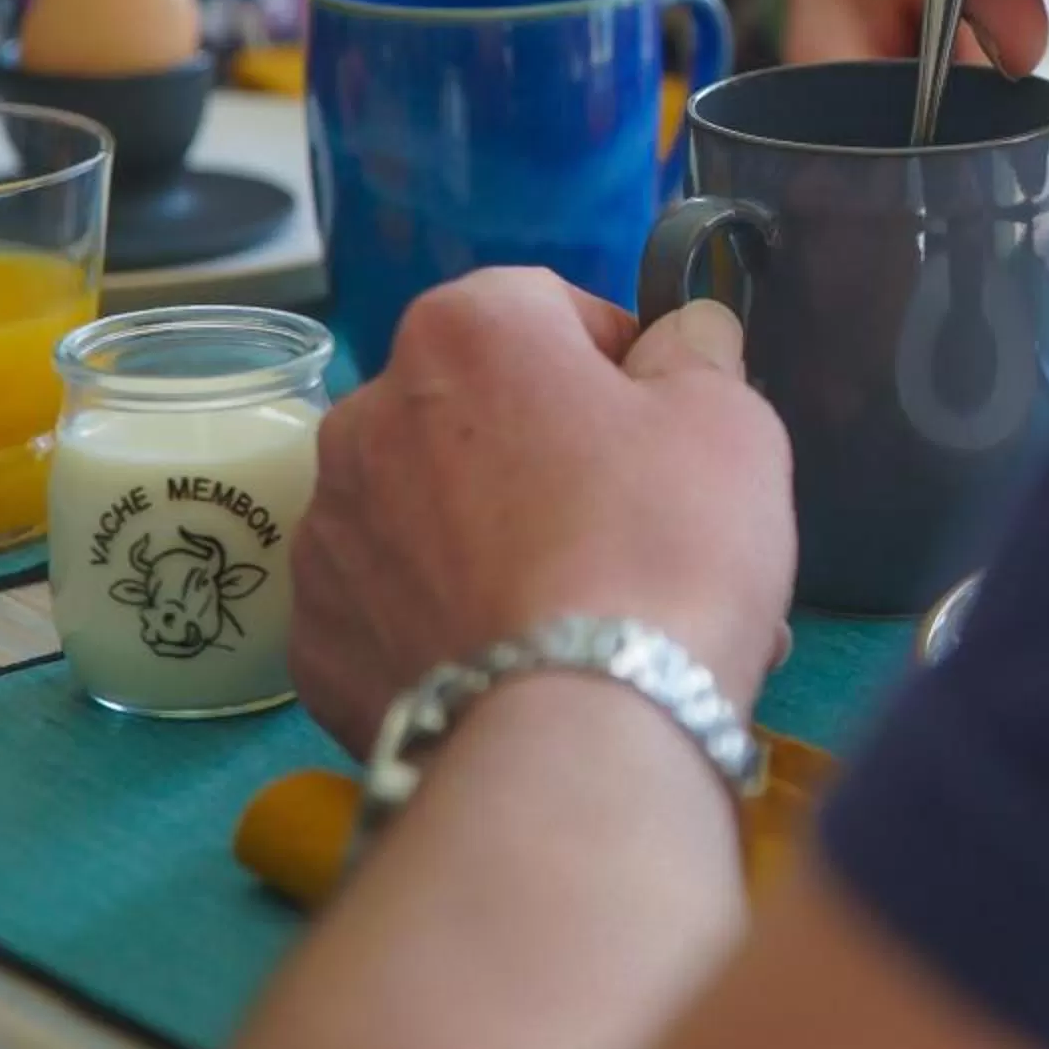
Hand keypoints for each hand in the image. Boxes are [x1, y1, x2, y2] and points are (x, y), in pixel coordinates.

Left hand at [292, 274, 794, 755]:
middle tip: (631, 534)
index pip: (552, 307)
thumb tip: (680, 339)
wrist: (576, 741)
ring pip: (429, 512)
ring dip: (490, 538)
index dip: (621, 365)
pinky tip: (514, 670)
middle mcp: (366, 414)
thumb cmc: (660, 550)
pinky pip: (392, 610)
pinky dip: (444, 626)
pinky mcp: (317, 645)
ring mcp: (328, 535)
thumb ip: (698, 352)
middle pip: (478, 412)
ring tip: (578, 618)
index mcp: (464, 332)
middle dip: (548, 455)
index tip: (665, 434)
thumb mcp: (731, 419)